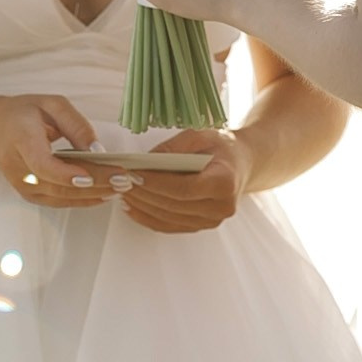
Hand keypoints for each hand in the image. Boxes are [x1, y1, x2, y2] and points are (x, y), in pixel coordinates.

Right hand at [0, 94, 116, 208]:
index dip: (66, 174)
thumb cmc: (23, 114)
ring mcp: (23, 185)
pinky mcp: (30, 195)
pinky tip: (105, 193)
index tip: (90, 177)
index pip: (42, 165)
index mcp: (22, 140)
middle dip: (94, 185)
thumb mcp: (50, 104)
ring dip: (93, 195)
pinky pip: (59, 201)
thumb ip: (75, 123)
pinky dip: (83, 200)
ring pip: (62, 197)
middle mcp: (19, 168)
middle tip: (123, 180)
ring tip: (121, 187)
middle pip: (58, 184)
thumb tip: (97, 149)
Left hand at [116, 127, 254, 235]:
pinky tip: (133, 207)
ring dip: (142, 207)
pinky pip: (170, 226)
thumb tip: (145, 161)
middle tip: (121, 182)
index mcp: (224, 182)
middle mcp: (221, 207)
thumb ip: (173, 147)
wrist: (241, 163)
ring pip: (168, 219)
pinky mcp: (202, 225)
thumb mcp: (199, 136)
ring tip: (123, 193)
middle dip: (143, 195)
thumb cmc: (221, 148)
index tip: (134, 175)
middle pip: (173, 206)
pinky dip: (148, 218)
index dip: (156, 184)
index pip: (184, 189)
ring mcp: (212, 220)